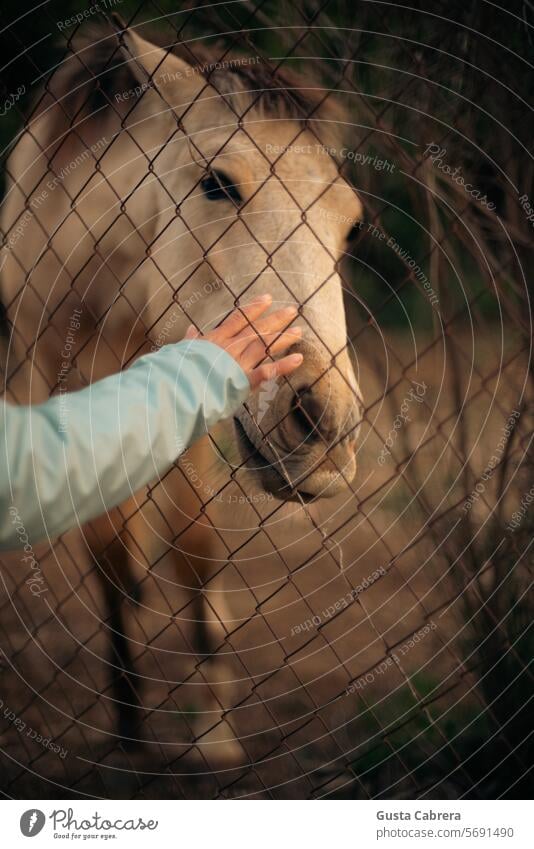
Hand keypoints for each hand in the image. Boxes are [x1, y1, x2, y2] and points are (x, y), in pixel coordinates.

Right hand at [184, 294, 302, 388]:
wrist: (178, 387)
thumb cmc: (178, 370)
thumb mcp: (182, 350)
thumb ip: (190, 340)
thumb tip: (190, 329)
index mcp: (216, 339)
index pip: (238, 318)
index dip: (254, 308)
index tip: (268, 298)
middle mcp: (230, 347)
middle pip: (257, 329)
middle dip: (275, 319)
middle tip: (292, 311)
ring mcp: (238, 363)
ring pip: (265, 346)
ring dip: (283, 338)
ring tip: (299, 332)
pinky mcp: (243, 380)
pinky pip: (267, 371)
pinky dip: (284, 365)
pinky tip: (298, 358)